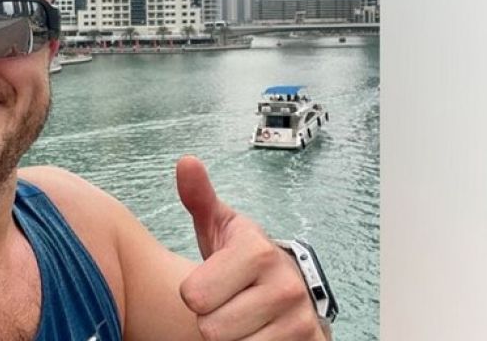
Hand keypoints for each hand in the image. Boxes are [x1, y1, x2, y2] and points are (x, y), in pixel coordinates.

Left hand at [176, 155, 327, 340]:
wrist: (288, 287)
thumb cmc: (242, 258)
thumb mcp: (220, 226)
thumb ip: (199, 197)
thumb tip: (186, 162)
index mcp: (257, 252)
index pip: (193, 297)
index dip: (193, 293)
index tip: (211, 281)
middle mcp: (284, 286)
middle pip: (210, 329)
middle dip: (211, 319)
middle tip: (227, 302)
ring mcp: (300, 321)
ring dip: (231, 338)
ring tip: (241, 316)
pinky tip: (256, 332)